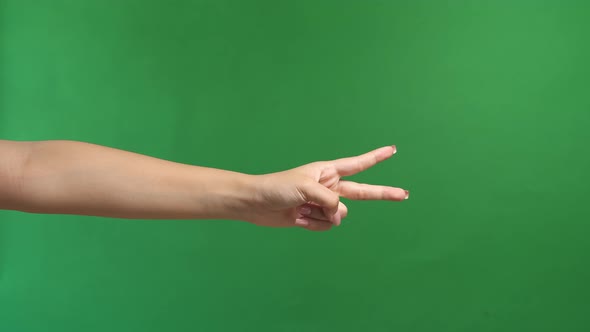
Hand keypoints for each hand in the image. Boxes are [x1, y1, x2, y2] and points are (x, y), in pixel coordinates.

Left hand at [246, 145, 408, 230]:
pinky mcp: (314, 218)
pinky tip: (299, 219)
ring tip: (302, 209)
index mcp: (327, 171)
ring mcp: (322, 204)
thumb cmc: (277, 187)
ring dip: (322, 216)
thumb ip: (329, 201)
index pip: (358, 164)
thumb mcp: (306, 188)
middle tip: (405, 194)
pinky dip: (314, 225)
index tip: (393, 150)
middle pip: (362, 192)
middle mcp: (328, 186)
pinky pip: (326, 226)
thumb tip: (341, 215)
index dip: (376, 158)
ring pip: (339, 215)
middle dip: (383, 193)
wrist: (256, 204)